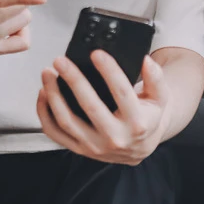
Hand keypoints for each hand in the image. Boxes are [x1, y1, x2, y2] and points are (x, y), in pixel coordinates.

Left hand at [36, 51, 169, 164]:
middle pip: (90, 106)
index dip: (109, 71)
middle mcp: (116, 138)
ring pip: (67, 121)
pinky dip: (44, 113)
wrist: (140, 146)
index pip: (122, 93)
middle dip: (73, 80)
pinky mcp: (79, 149)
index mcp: (138, 123)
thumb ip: (156, 78)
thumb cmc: (147, 116)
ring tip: (47, 73)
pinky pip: (55, 132)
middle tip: (61, 60)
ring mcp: (95, 146)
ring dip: (54, 95)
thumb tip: (146, 60)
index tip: (96, 53)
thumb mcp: (160, 97)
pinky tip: (43, 93)